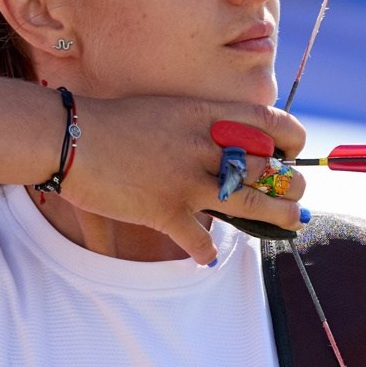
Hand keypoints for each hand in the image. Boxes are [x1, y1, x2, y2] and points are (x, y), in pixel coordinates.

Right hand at [59, 96, 306, 263]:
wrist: (69, 138)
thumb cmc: (115, 121)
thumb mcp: (168, 109)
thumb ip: (201, 125)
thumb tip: (230, 143)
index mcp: (206, 115)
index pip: (270, 121)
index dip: (293, 138)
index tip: (295, 151)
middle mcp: (204, 147)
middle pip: (270, 169)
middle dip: (292, 184)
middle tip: (296, 194)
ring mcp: (186, 181)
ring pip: (252, 204)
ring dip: (277, 216)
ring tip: (289, 222)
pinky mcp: (164, 212)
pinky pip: (199, 239)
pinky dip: (206, 251)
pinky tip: (207, 256)